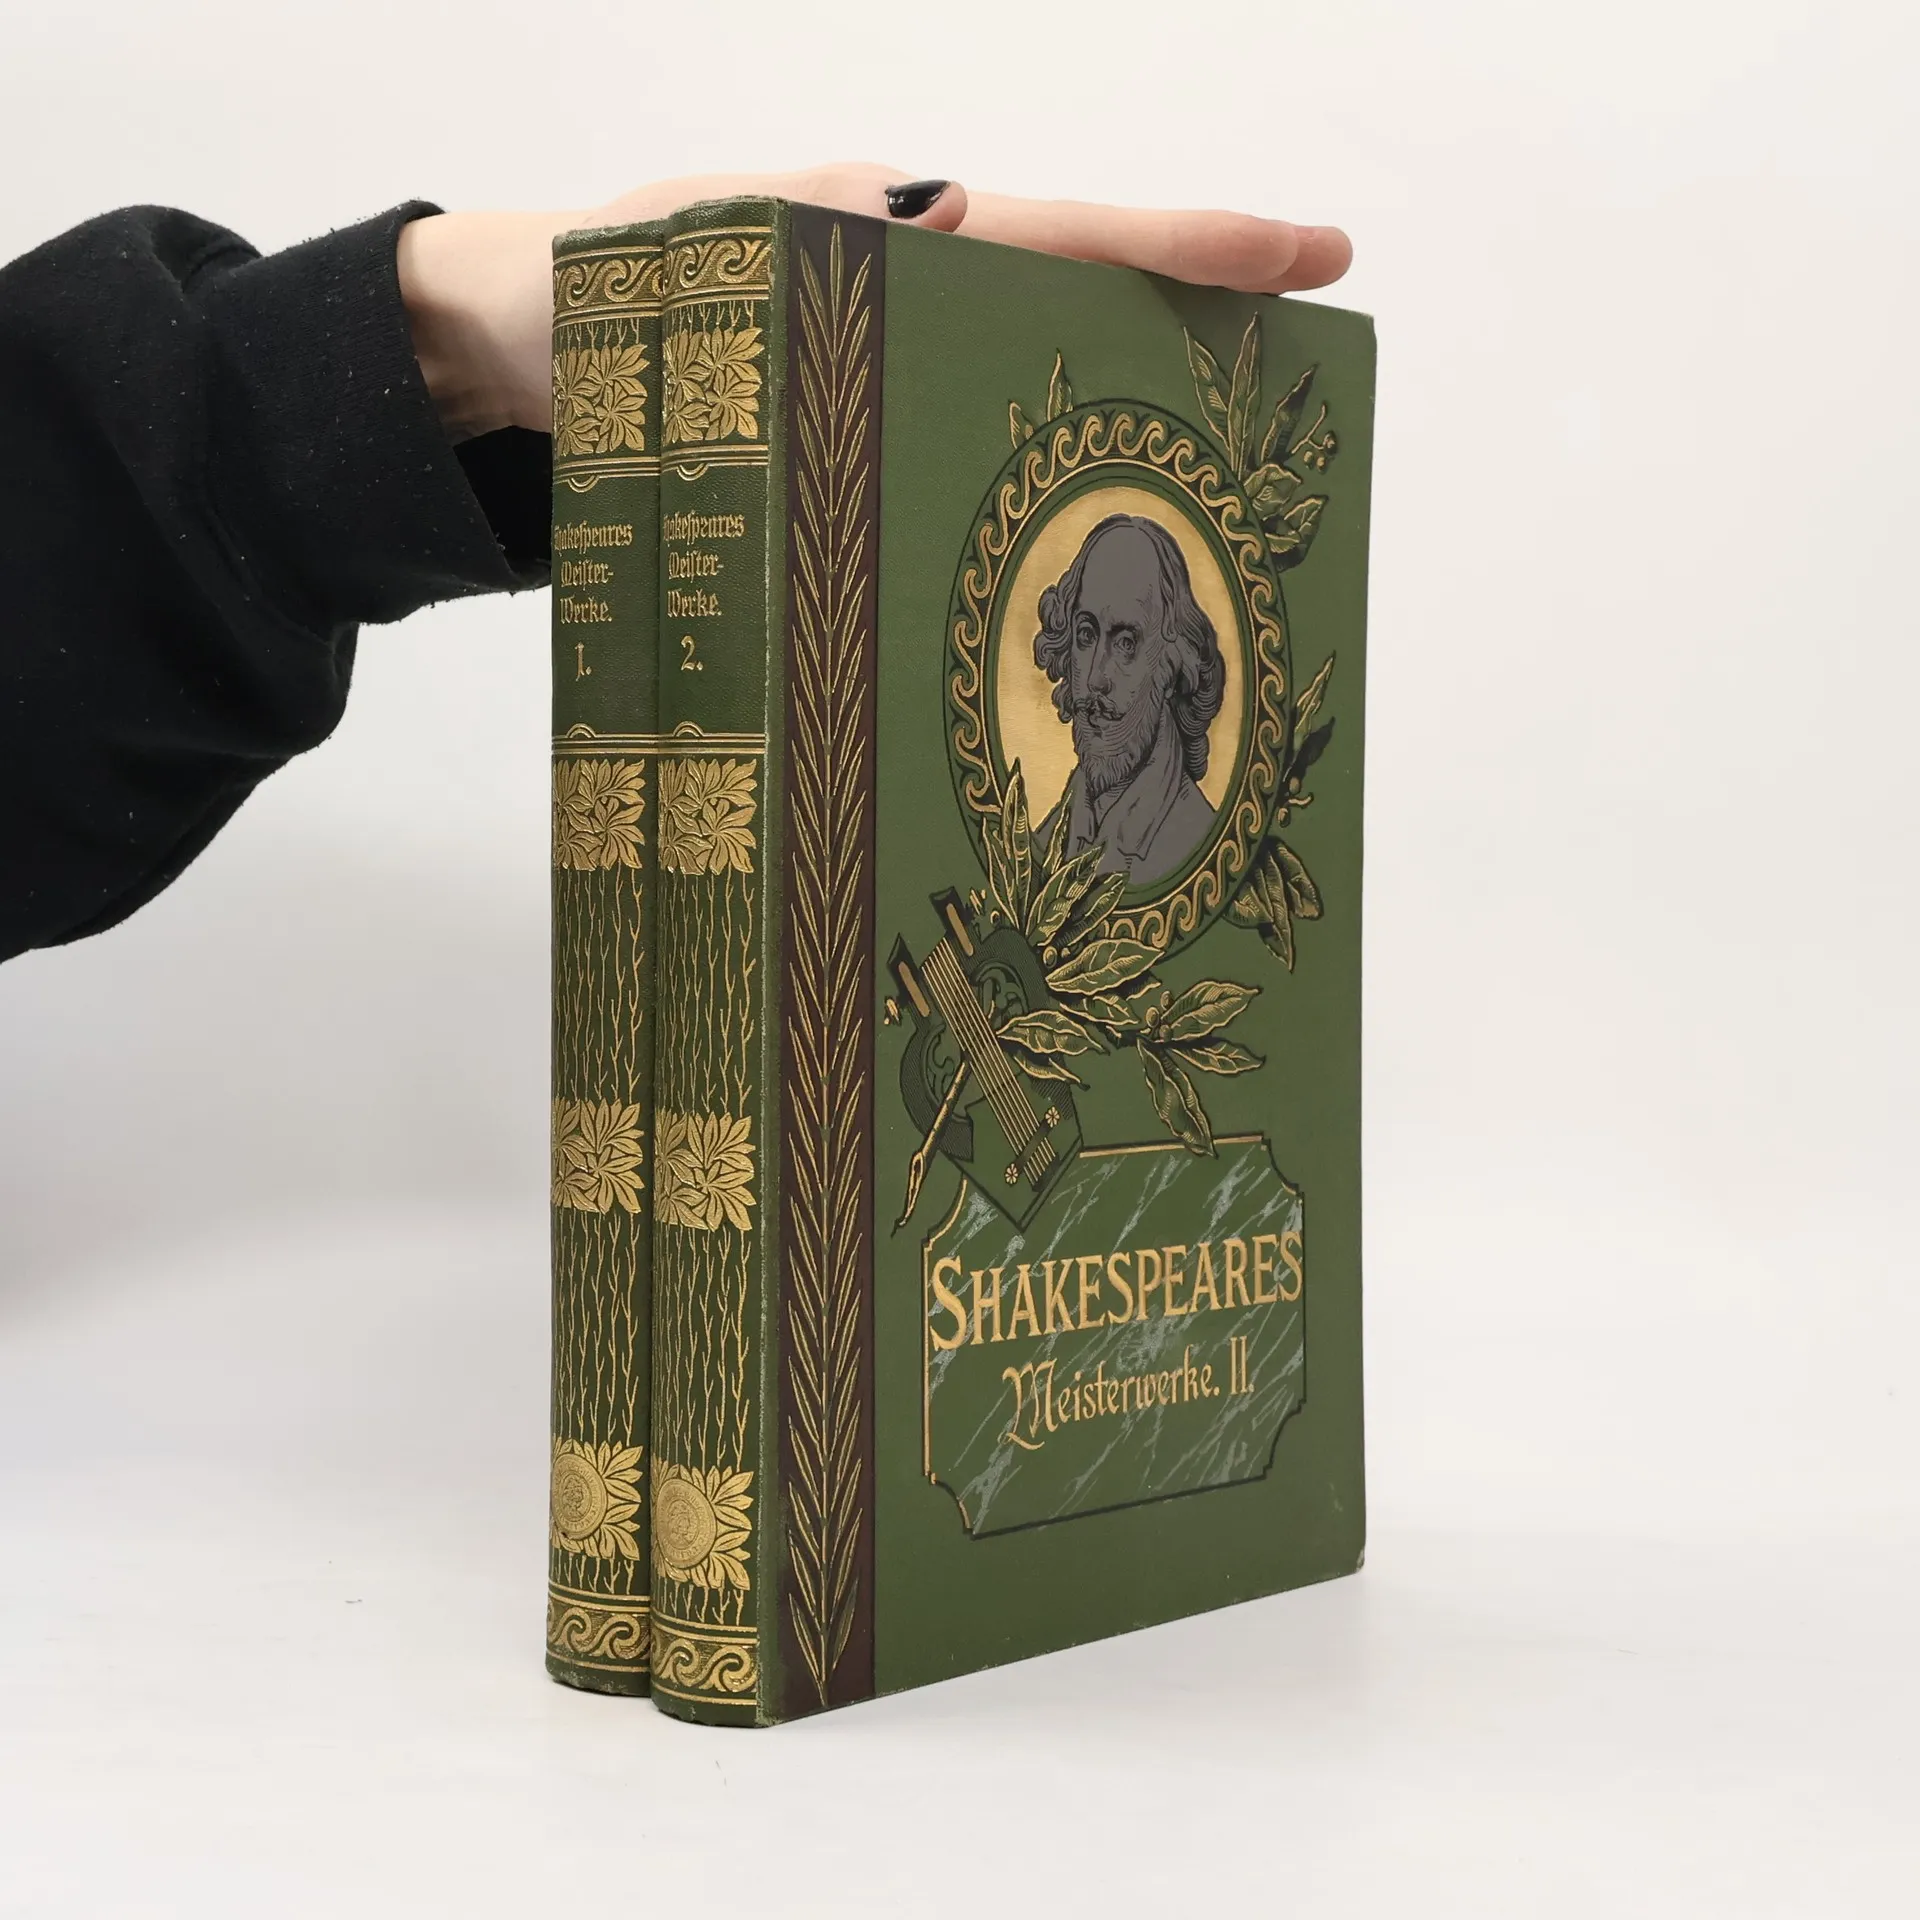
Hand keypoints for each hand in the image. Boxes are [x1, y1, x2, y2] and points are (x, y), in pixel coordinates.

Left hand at [396, 162, 1352, 440]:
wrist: (502, 355)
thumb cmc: (578, 293)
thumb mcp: (673, 250)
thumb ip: (788, 229)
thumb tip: (944, 205)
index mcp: (878, 226)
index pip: (1064, 230)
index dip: (1188, 247)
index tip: (1307, 256)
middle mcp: (899, 285)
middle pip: (1077, 298)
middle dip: (1192, 327)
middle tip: (1299, 382)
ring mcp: (881, 354)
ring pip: (1029, 374)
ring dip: (1119, 412)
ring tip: (1212, 475)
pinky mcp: (852, 416)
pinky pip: (961, 432)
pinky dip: (1025, 466)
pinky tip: (1063, 526)